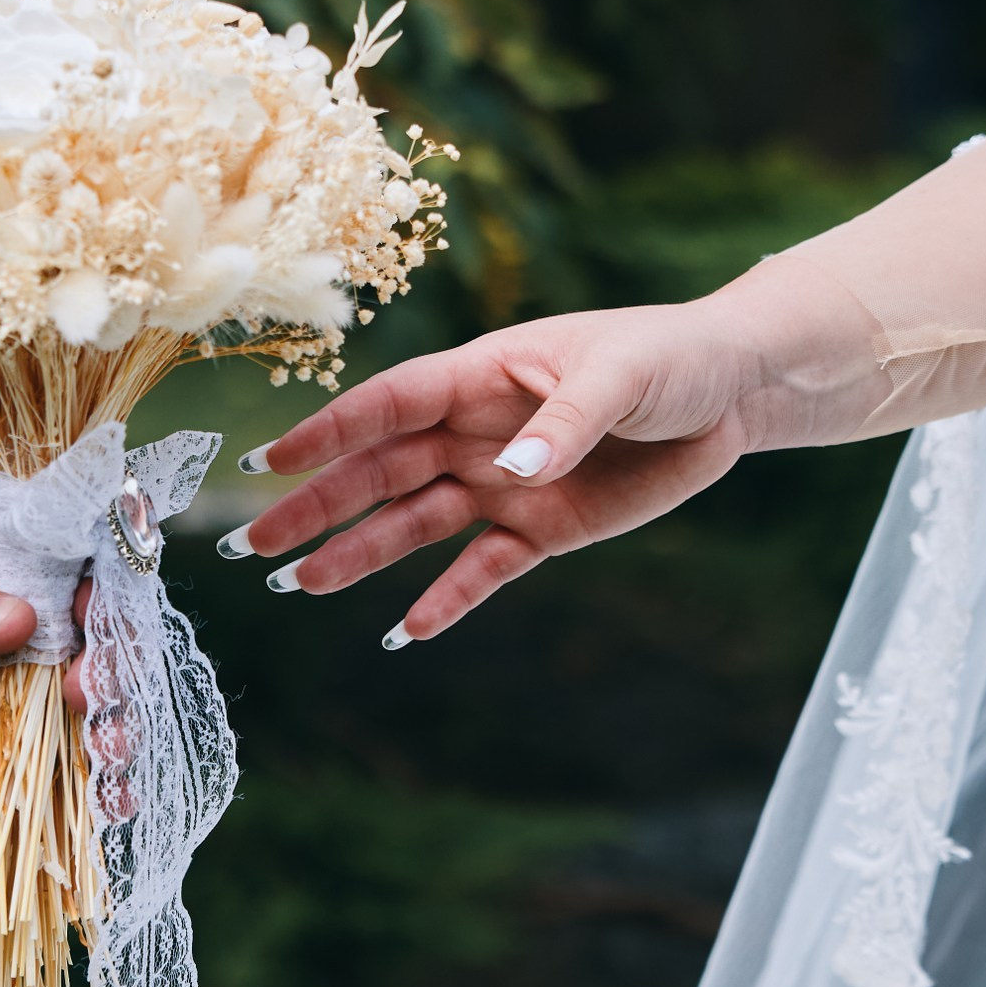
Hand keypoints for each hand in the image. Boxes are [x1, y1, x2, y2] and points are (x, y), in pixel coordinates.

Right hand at [232, 300, 770, 642]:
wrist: (732, 392)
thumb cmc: (671, 356)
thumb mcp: (621, 377)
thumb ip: (564, 423)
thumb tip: (509, 472)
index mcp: (481, 377)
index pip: (388, 406)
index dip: (328, 433)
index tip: (269, 463)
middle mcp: (476, 433)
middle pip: (379, 473)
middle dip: (315, 506)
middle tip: (253, 544)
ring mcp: (504, 484)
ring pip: (414, 524)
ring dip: (359, 554)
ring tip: (302, 585)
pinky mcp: (542, 529)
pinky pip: (482, 569)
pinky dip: (447, 599)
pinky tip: (406, 630)